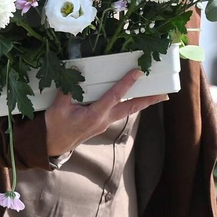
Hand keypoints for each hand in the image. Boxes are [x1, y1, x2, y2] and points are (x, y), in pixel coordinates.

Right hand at [43, 69, 165, 155]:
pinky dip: (128, 105)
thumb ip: (68, 89)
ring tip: (154, 96)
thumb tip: (74, 71)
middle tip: (164, 94)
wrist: (52, 145)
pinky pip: (119, 112)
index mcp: (95, 115)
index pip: (115, 96)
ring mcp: (104, 124)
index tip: (138, 72)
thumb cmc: (55, 126)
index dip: (127, 83)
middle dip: (148, 101)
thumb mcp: (57, 107)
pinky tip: (131, 99)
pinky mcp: (101, 124)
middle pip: (131, 108)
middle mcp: (104, 120)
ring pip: (127, 111)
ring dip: (141, 103)